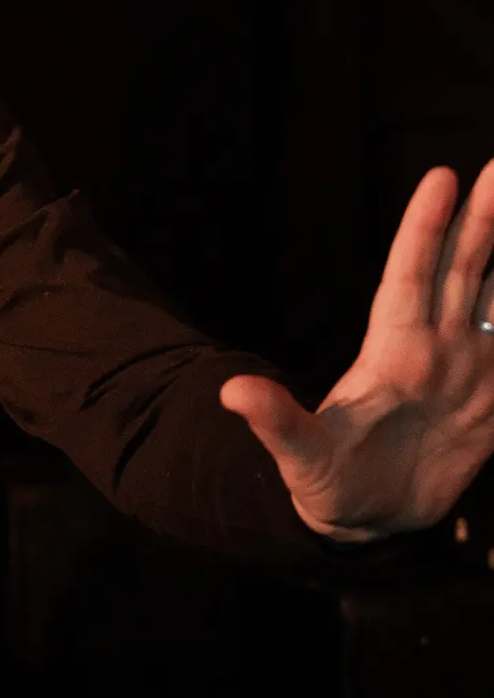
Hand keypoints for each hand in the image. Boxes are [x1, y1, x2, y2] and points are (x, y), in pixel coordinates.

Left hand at [223, 160, 493, 540]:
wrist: (363, 521)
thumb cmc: (323, 481)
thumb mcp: (298, 453)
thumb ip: (275, 421)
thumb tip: (230, 393)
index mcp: (390, 353)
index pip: (410, 276)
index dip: (425, 229)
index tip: (441, 176)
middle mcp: (433, 350)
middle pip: (462, 271)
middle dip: (484, 220)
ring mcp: (466, 372)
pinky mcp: (492, 404)